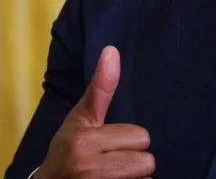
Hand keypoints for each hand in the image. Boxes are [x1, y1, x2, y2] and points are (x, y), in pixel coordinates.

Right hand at [35, 46, 154, 178]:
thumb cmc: (68, 149)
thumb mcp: (81, 118)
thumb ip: (101, 87)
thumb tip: (112, 50)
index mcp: (84, 142)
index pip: (141, 137)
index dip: (129, 140)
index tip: (107, 144)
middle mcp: (89, 169)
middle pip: (147, 161)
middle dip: (134, 161)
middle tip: (111, 162)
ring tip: (111, 176)